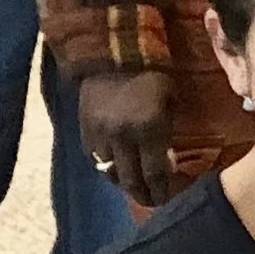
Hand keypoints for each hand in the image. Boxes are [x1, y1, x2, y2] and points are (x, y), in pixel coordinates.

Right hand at [77, 68, 176, 207]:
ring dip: (123, 180)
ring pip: (110, 171)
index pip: (155, 173)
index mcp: (149, 128)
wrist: (111, 52)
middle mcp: (123, 136)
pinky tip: (115, 165)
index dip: (160, 192)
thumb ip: (168, 130)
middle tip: (150, 201)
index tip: (165, 199)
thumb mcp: (170, 98)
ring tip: (133, 183)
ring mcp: (100, 134)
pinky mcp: (83, 129)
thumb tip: (168, 161)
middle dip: (142, 195)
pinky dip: (106, 165)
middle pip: (131, 180)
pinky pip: (94, 158)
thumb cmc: (151, 73)